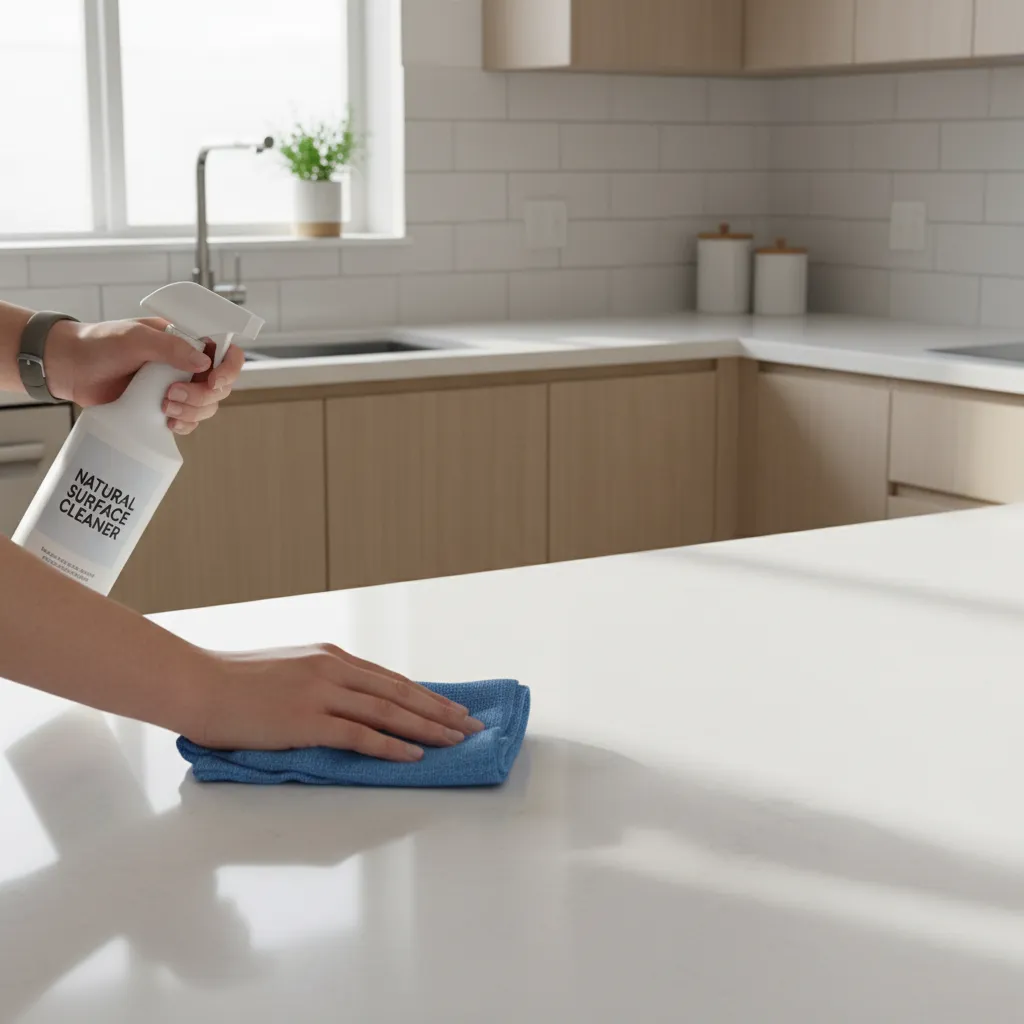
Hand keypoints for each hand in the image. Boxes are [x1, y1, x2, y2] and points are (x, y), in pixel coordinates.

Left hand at [45, 317, 245, 434]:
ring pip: (207, 406)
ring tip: (165, 406)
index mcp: (184, 341)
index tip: (213, 380)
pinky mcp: (163, 408)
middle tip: (173, 393)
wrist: (69, 368)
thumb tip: (205, 361)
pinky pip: (189, 421)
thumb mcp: (135, 337)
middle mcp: (185, 364)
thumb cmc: (99, 344)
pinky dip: (185, 425)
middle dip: (203, 395)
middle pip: (220, 385)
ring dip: (192, 411)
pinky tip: (168, 422)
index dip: (228, 368)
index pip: (224, 351)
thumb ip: (171, 347)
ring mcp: (176, 387)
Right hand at [186, 643, 485, 761]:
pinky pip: (360, 735)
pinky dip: (392, 745)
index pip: (391, 679)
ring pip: (389, 712)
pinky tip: (415, 755)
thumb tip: (352, 703)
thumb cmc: (237, 682)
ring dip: (428, 728)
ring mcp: (322, 694)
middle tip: (471, 725)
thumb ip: (323, 682)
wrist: (198, 684)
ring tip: (456, 741)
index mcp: (331, 657)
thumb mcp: (290, 670)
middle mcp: (334, 669)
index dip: (426, 695)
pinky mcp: (307, 720)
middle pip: (400, 693)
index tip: (452, 707)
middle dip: (440, 710)